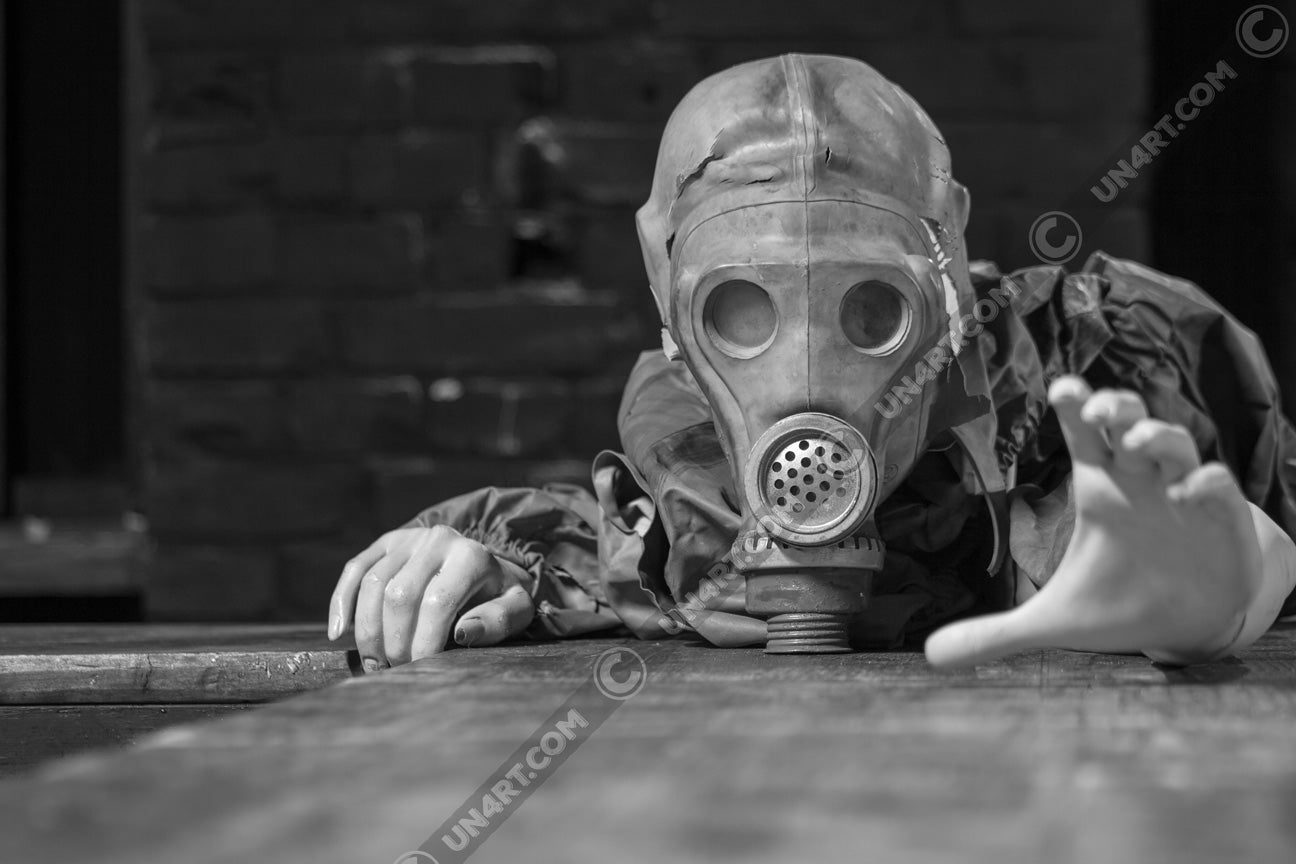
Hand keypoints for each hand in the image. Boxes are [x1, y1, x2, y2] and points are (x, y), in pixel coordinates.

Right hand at [328, 525, 534, 671]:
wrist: (486, 564)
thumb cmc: (498, 595)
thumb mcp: (514, 609)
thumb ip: (497, 621)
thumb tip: (462, 633)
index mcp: (471, 556)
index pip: (437, 602)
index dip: (424, 641)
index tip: (423, 668)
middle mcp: (438, 539)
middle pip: (399, 595)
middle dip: (394, 641)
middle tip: (397, 669)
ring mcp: (409, 538)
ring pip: (372, 584)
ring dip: (368, 630)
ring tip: (376, 661)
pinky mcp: (386, 542)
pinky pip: (355, 569)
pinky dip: (341, 602)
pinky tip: (338, 632)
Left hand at [926, 375, 1263, 667]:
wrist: (1188, 625)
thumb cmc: (1121, 602)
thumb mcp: (1056, 621)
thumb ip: (996, 633)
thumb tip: (931, 654)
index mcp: (1100, 488)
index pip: (1083, 433)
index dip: (1075, 403)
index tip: (1062, 386)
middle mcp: (1140, 480)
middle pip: (1129, 422)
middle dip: (1117, 406)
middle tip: (1099, 409)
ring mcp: (1182, 494)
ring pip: (1174, 443)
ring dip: (1157, 435)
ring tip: (1136, 444)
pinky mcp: (1221, 520)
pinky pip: (1217, 486)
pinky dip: (1205, 482)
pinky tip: (1187, 492)